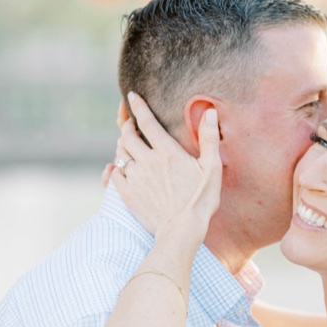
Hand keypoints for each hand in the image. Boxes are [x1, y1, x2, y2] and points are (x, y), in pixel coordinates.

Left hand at [111, 93, 221, 239]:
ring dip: (122, 144)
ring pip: (120, 153)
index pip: (147, 122)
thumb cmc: (201, 200)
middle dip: (126, 125)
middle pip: (127, 135)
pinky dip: (114, 167)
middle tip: (128, 122)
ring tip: (126, 143)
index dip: (137, 106)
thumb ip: (208, 138)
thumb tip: (208, 111)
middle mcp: (147, 161)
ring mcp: (135, 177)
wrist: (182, 230)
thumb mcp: (212, 168)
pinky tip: (117, 167)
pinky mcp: (127, 193)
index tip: (131, 96)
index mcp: (167, 152)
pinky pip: (114, 174)